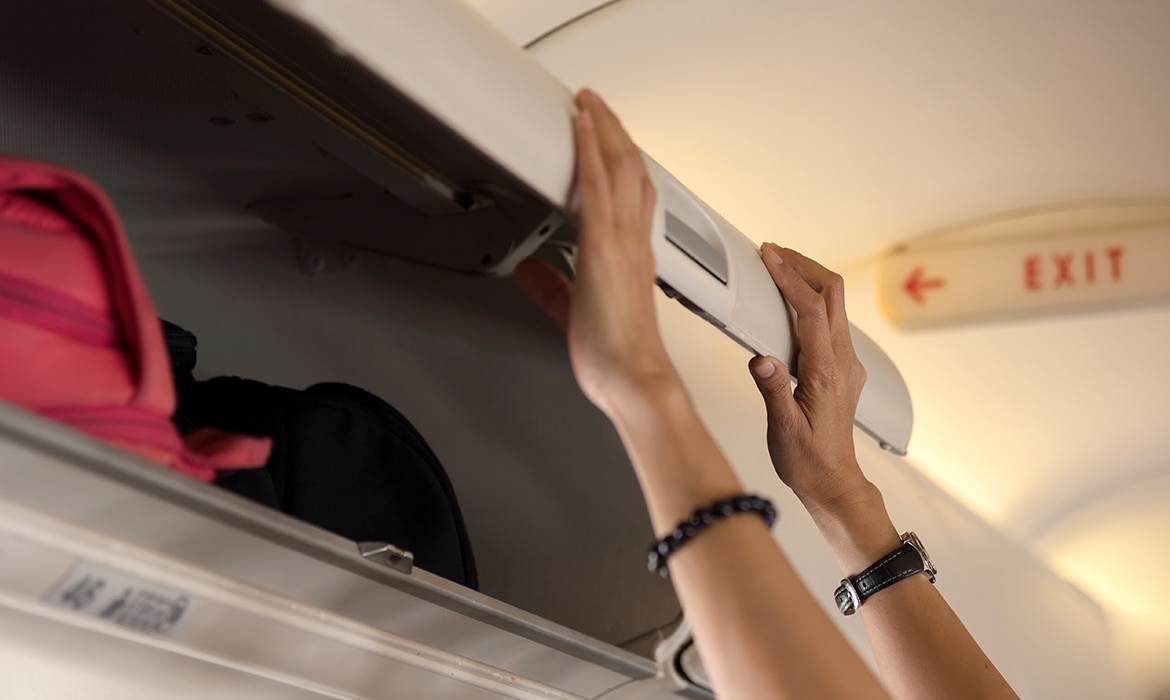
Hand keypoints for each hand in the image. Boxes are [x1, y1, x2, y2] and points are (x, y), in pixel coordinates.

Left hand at [515, 89, 678, 415]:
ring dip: (603, 129)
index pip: (632, 195)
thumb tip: (532, 272)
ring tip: (589, 102)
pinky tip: (581, 126)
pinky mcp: (603, 246)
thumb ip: (553, 288)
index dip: (622, 162)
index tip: (610, 140)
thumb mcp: (574, 314)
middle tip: (597, 105)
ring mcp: (622, 241)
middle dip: (615, 132)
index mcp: (631, 257)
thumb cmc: (617, 358)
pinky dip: (591, 150)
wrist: (634, 378)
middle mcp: (633, 242)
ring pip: (619, 167)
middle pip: (632, 170)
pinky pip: (598, 186)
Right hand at [748, 245, 872, 512]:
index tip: (768, 256)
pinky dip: (810, 300)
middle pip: (832, 293)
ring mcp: (845, 362)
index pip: (811, 310)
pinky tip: (788, 303)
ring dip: (808, 279)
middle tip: (772, 252)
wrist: (834, 482)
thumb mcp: (783, 430)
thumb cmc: (807, 461)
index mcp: (826, 371)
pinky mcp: (841, 368)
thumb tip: (760, 359)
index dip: (789, 278)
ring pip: (834, 303)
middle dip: (803, 265)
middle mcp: (842, 361)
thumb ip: (772, 392)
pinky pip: (830, 320)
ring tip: (777, 267)